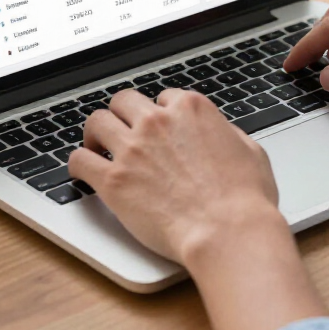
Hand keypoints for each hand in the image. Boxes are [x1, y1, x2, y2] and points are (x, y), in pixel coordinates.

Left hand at [69, 88, 281, 265]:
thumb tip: (219, 133)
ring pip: (96, 122)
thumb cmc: (244, 199)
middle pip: (124, 101)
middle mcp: (158, 122)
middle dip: (123, 114)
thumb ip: (227, 133)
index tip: (158, 127)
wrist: (227, 232)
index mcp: (191, 109)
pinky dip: (77, 164)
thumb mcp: (251, 151)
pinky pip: (79, 160)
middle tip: (121, 130)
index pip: (164, 97)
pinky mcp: (113, 180)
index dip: (160, 113)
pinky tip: (82, 172)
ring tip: (96, 146)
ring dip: (95, 133)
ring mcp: (132, 149)